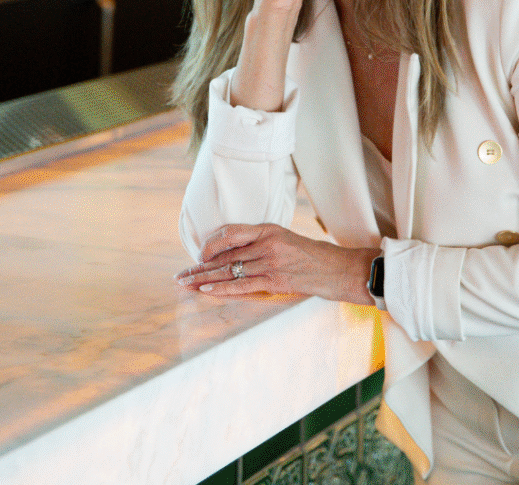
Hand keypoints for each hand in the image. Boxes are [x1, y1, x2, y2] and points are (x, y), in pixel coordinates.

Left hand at [175, 223, 378, 305]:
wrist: (337, 269)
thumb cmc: (312, 256)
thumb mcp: (286, 240)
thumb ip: (262, 244)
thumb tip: (235, 256)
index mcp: (269, 229)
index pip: (230, 233)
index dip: (210, 244)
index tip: (198, 254)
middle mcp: (267, 243)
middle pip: (225, 255)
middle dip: (200, 265)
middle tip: (181, 274)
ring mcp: (270, 262)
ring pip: (229, 270)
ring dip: (204, 278)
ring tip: (186, 284)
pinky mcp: (275, 281)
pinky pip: (242, 285)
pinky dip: (221, 288)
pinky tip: (206, 289)